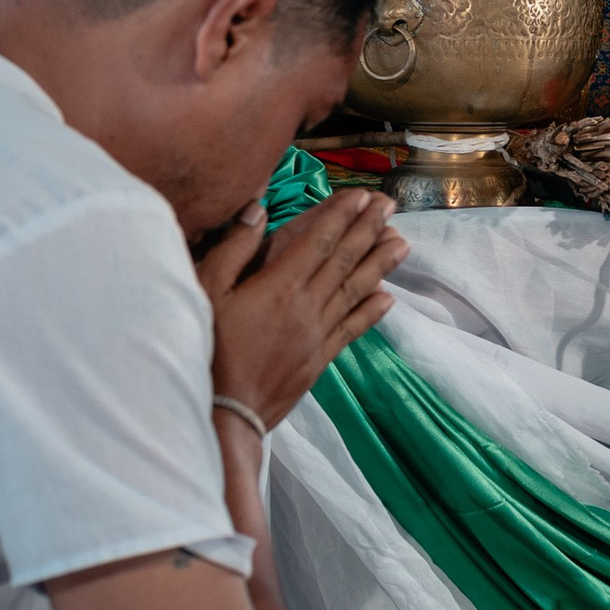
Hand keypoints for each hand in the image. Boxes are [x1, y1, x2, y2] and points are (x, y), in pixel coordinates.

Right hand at [198, 189, 408, 427]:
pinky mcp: (320, 359)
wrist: (224, 414)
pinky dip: (371, 311)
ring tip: (403, 244)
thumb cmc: (209, 349)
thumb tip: (257, 210)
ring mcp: (317, 333)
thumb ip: (233, 249)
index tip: (362, 195)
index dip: (342, 215)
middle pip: (344, 260)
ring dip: (381, 265)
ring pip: (356, 291)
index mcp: (280, 285)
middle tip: (391, 205)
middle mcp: (307, 305)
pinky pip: (352, 329)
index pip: (319, 241)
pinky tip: (388, 298)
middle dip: (369, 229)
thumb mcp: (206, 292)